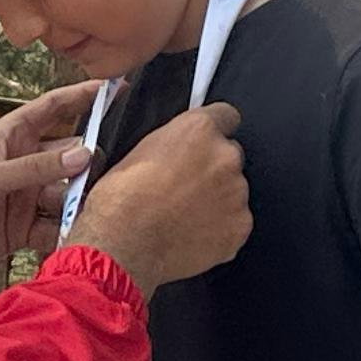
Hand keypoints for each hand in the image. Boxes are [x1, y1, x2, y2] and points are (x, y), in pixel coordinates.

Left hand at [0, 82, 102, 284]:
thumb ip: (36, 167)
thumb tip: (82, 153)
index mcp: (9, 139)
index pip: (53, 109)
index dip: (82, 96)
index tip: (114, 87)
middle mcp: (21, 165)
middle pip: (68, 155)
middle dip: (87, 163)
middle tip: (101, 175)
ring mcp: (23, 197)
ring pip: (66, 193)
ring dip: (78, 202)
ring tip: (89, 211)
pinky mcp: (22, 228)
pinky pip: (54, 227)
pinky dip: (65, 233)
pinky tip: (73, 237)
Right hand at [73, 101, 250, 295]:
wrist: (123, 244)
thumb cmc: (121, 201)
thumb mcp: (137, 152)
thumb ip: (172, 143)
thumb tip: (178, 151)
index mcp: (199, 130)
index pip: (226, 116)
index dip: (215, 130)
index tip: (209, 141)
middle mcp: (224, 157)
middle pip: (231, 156)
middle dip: (214, 169)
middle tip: (186, 187)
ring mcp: (236, 193)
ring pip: (235, 191)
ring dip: (218, 200)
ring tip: (185, 215)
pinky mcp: (240, 226)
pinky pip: (237, 223)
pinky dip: (221, 229)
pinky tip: (194, 234)